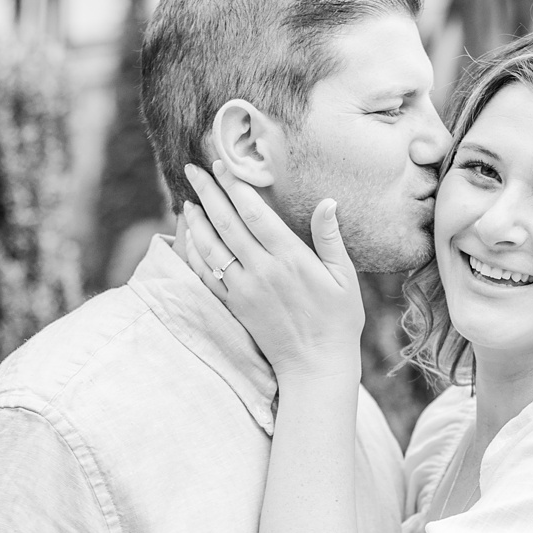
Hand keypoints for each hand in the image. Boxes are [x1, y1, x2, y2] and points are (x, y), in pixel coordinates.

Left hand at [175, 161, 363, 379]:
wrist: (316, 366)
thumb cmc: (338, 322)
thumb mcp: (345, 279)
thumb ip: (331, 239)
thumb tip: (327, 202)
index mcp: (291, 259)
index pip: (255, 214)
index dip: (235, 187)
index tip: (222, 165)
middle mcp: (262, 271)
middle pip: (227, 223)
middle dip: (208, 192)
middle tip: (194, 170)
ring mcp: (244, 289)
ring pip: (211, 247)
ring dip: (196, 220)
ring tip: (187, 200)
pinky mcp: (234, 305)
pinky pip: (206, 274)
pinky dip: (194, 253)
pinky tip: (190, 238)